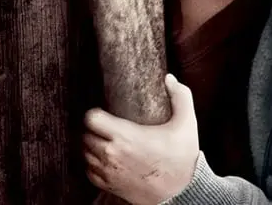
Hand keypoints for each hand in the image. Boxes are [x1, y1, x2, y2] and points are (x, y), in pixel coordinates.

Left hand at [83, 74, 199, 204]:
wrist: (182, 194)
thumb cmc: (182, 159)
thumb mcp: (187, 125)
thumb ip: (181, 97)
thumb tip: (169, 78)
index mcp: (126, 136)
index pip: (91, 118)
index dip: (94, 112)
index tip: (104, 112)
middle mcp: (112, 154)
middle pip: (85, 135)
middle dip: (93, 129)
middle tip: (104, 125)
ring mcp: (108, 172)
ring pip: (84, 153)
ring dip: (91, 146)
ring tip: (103, 140)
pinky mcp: (109, 186)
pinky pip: (89, 171)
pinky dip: (92, 164)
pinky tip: (104, 158)